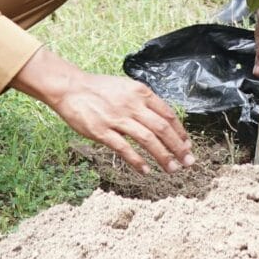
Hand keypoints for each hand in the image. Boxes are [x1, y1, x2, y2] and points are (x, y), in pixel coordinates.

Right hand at [47, 69, 192, 174]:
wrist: (70, 88)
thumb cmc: (99, 89)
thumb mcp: (126, 87)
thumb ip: (144, 101)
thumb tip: (163, 120)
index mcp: (140, 92)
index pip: (167, 114)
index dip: (180, 132)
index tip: (187, 145)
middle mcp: (132, 104)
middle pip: (161, 128)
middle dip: (178, 147)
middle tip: (188, 161)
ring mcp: (117, 118)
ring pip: (147, 139)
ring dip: (162, 156)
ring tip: (172, 169)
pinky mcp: (102, 131)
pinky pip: (124, 148)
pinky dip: (137, 161)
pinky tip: (146, 171)